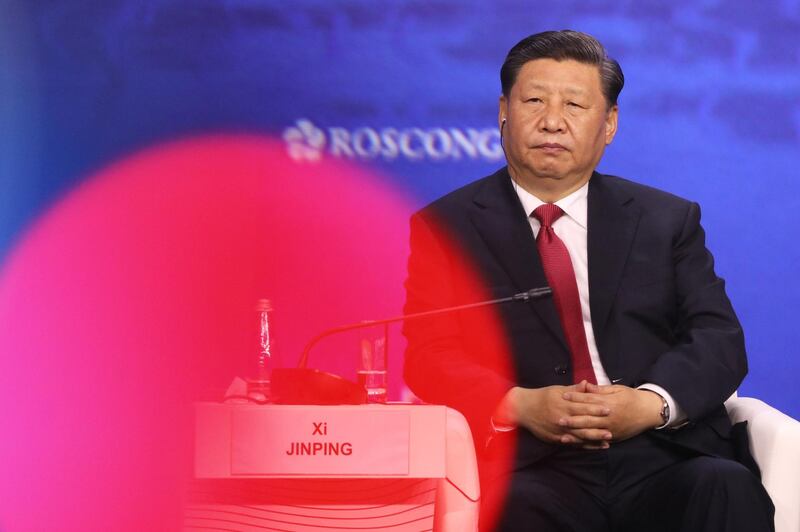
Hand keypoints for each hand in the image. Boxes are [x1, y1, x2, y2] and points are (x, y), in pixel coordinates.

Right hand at [494, 382, 612, 448]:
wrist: (523, 409)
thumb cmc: (541, 397)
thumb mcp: (556, 390)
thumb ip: (573, 390)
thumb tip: (587, 384)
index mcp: (563, 404)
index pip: (583, 407)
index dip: (596, 408)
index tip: (609, 409)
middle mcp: (562, 418)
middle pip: (583, 423)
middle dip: (598, 427)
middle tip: (612, 429)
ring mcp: (559, 430)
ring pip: (579, 436)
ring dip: (594, 439)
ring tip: (607, 441)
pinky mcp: (556, 438)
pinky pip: (572, 443)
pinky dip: (584, 446)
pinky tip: (594, 447)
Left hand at [560, 383, 663, 442]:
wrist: (649, 411)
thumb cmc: (632, 397)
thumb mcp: (617, 389)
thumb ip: (600, 389)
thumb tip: (584, 385)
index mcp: (609, 403)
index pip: (588, 400)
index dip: (575, 397)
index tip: (563, 396)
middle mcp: (609, 417)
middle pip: (587, 418)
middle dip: (572, 419)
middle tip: (557, 419)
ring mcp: (611, 429)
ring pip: (591, 432)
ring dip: (576, 434)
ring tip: (563, 434)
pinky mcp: (613, 437)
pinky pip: (598, 441)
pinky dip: (586, 443)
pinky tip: (577, 444)